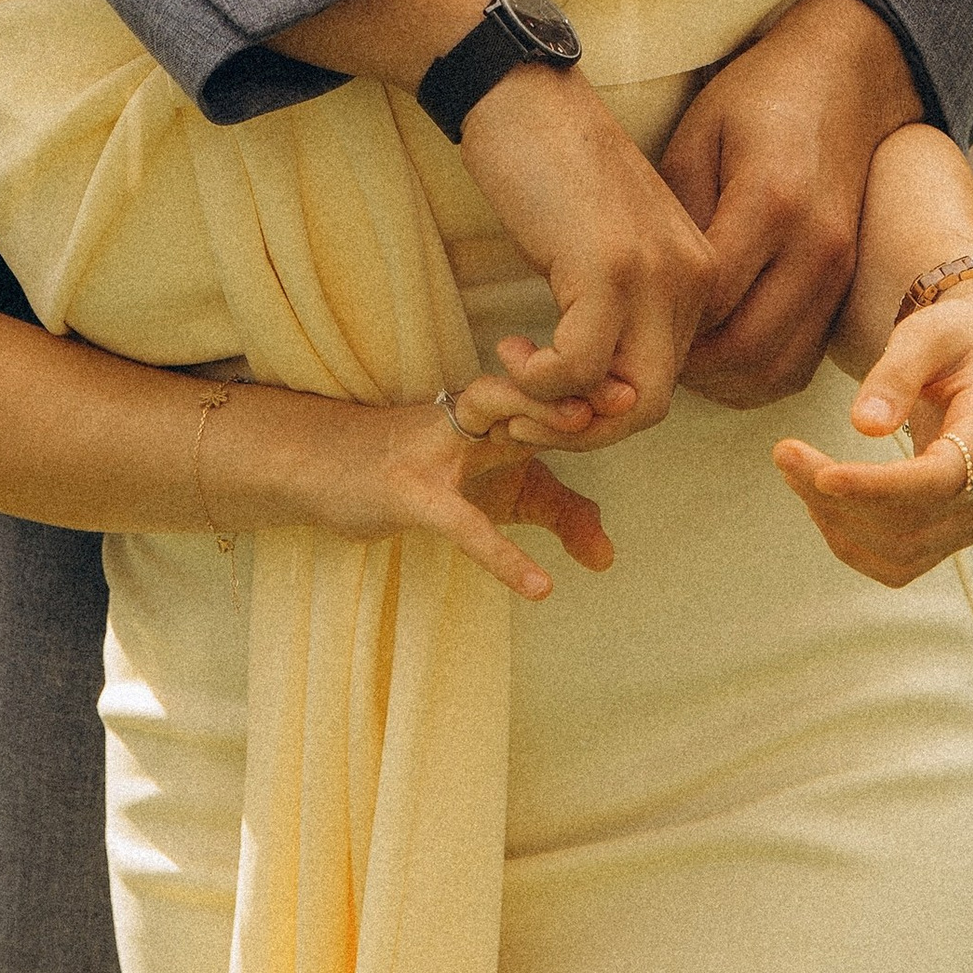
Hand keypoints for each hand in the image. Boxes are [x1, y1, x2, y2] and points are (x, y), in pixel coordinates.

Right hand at [335, 386, 616, 603]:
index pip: (550, 392)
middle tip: (627, 395)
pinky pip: (462, 524)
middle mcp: (470, 420)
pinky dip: (502, 554)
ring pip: (488, 418)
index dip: (593, 388)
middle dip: (574, 386)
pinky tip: (541, 586)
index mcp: (498, 415)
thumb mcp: (500, 497)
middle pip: (526, 388)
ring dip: (533, 416)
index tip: (644, 385)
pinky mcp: (410, 496)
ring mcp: (436, 451)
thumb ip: (560, 516)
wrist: (327, 473)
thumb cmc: (427, 480)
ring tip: (583, 425)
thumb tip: (610, 557)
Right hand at [453, 60, 714, 443]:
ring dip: (554, 414)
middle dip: (583, 431)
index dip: (600, 411)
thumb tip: (598, 404)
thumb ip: (615, 318)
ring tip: (508, 382)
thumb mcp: (600, 253)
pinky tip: (507, 347)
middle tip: (524, 414)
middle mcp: (691, 277)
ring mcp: (653, 273)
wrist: (521, 94)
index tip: (547, 397)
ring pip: (622, 402)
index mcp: (698, 273)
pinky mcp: (606, 268)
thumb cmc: (550, 171)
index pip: (666, 382)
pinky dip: (535, 380)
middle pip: (651, 407)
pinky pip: (577, 371)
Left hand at [662, 0, 923, 407]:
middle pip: (744, 347)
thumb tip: (644, 290)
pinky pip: (802, 361)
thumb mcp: (697, 135)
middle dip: (684, 364)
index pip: (709, 298)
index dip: (659, 322)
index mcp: (772, 200)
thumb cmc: (758, 98)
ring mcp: (840, 272)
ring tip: (674, 356)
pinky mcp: (847, 287)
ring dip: (720, 380)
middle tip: (638, 347)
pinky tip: (718, 353)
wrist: (844, 79)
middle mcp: (816, 246)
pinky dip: (756, 374)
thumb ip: (674, 214)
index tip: (620, 318)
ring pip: (776, 369)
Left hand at [773, 276, 972, 589]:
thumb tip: (863, 425)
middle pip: (912, 521)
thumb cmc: (956, 337)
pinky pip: (898, 562)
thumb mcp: (929, 333)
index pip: (941, 479)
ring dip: (836, 521)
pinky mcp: (951, 533)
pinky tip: (819, 500)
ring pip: (900, 551)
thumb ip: (897, 373)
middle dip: (838, 498)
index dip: (880, 486)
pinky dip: (851, 540)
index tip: (822, 474)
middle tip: (784, 453)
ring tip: (794, 469)